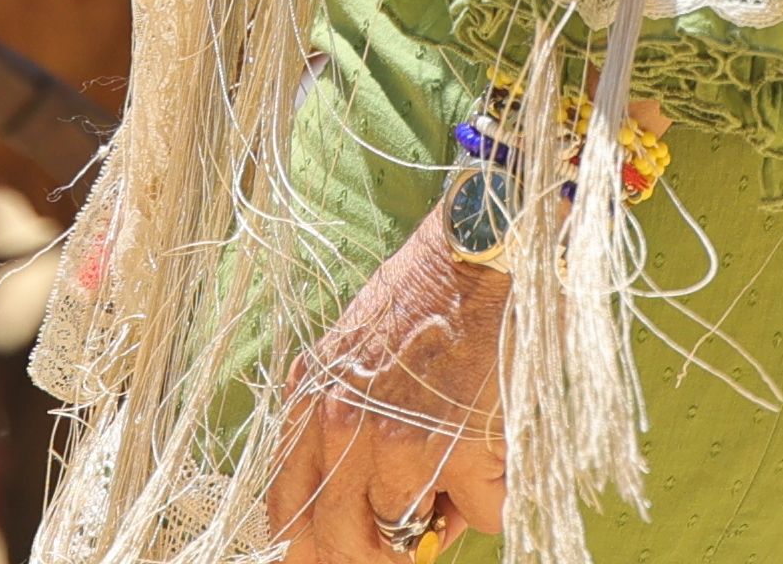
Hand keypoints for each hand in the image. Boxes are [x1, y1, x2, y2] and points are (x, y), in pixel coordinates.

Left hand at [270, 214, 505, 563]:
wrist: (479, 250)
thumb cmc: (424, 294)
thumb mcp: (353, 354)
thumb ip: (342, 427)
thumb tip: (371, 512)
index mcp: (310, 405)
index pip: (286, 514)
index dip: (310, 553)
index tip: (337, 559)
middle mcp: (342, 429)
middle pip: (340, 544)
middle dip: (378, 556)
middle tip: (410, 544)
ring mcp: (397, 445)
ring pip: (409, 536)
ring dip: (440, 519)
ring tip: (460, 470)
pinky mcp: (457, 451)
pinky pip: (480, 514)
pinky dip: (493, 496)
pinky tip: (495, 450)